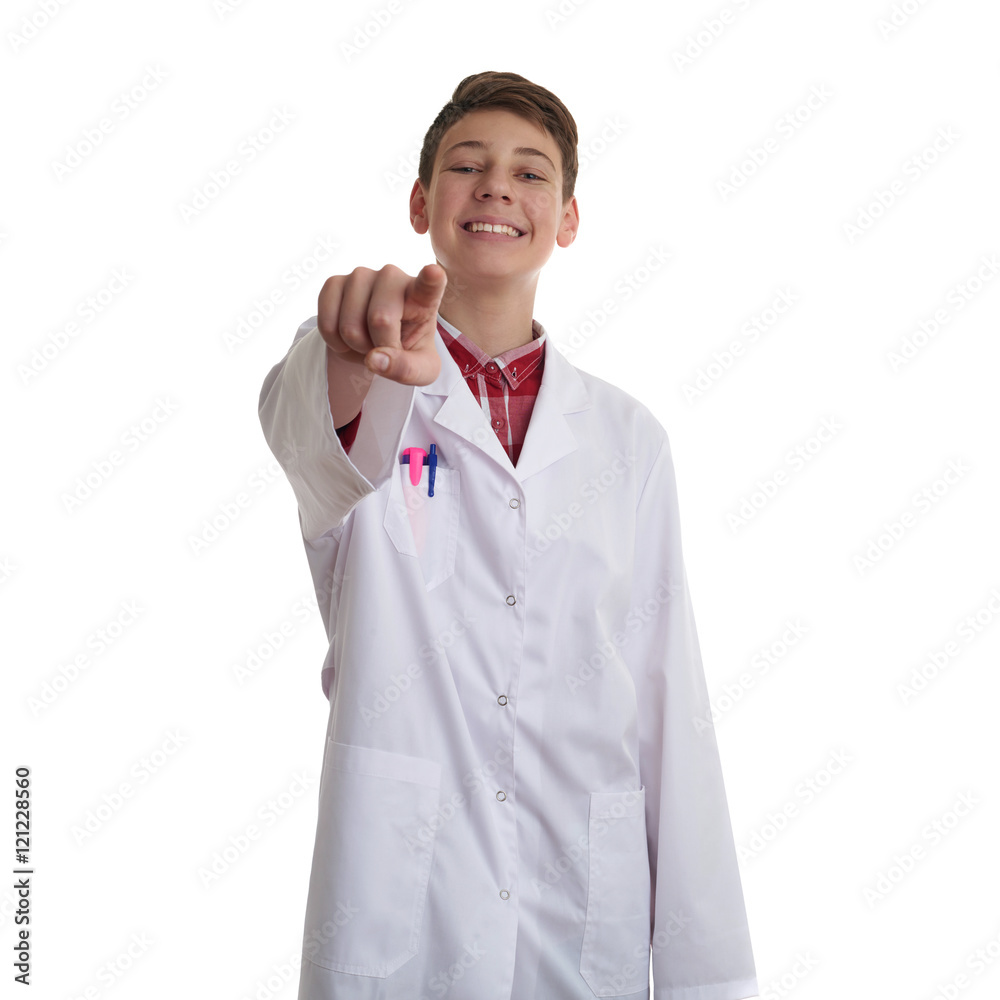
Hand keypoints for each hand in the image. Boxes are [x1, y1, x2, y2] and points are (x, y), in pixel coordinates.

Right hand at [318, 263, 445, 385]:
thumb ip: (405, 369)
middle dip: (378, 347)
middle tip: (385, 346)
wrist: (379, 343)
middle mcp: (392, 277)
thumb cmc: (408, 352)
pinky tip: (348, 336)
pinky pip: (326, 324)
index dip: (430, 279)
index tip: (433, 273)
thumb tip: (374, 359)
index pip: (429, 285)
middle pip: (379, 320)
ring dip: (356, 346)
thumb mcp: (420, 370)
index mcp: (423, 297)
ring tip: (368, 339)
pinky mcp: (334, 282)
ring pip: (350, 326)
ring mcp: (362, 275)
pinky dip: (335, 342)